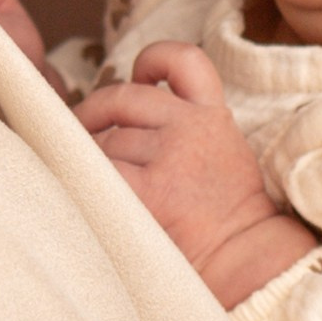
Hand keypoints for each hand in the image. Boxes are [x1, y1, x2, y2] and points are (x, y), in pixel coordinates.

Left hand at [76, 43, 320, 306]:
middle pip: (121, 97)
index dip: (153, 59)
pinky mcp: (149, 190)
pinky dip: (83, 179)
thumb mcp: (224, 156)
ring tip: (93, 182)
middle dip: (92, 112)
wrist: (243, 262)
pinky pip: (98, 170)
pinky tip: (87, 194)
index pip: (184, 61)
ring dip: (89, 159)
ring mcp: (169, 157)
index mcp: (211, 117)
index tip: (138, 76)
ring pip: (103, 139)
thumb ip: (187, 130)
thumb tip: (121, 119)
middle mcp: (190, 127)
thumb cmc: (225, 220)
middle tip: (78, 131)